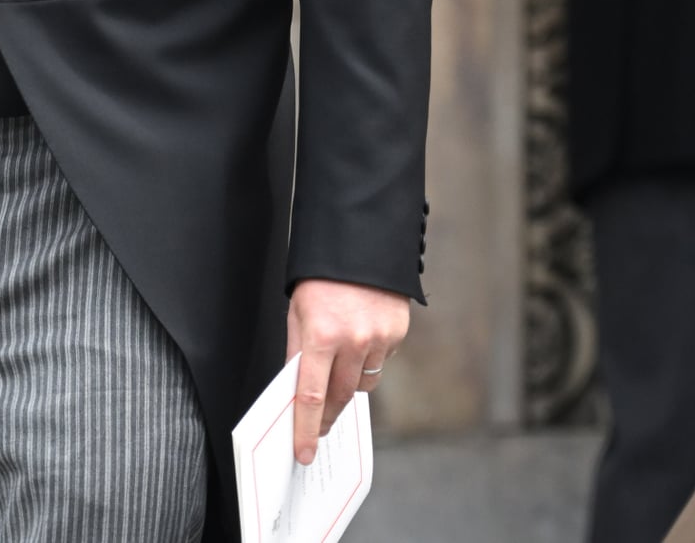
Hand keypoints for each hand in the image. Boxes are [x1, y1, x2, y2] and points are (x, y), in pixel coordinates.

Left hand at [285, 279, 409, 465]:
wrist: (359, 243)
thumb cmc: (321, 278)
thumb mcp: (298, 311)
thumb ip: (298, 351)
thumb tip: (296, 388)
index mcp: (321, 335)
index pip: (311, 395)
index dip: (307, 427)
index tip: (304, 451)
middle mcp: (353, 341)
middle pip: (339, 397)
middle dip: (327, 415)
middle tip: (319, 428)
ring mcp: (379, 339)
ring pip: (362, 384)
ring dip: (347, 387)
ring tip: (336, 371)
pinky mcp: (397, 334)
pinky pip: (379, 362)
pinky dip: (366, 361)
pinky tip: (358, 341)